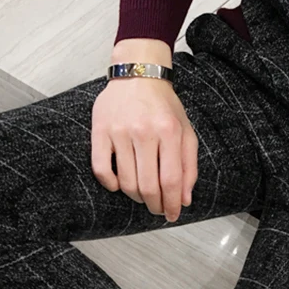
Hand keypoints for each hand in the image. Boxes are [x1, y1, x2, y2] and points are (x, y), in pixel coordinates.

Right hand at [91, 39, 197, 222]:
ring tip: (142, 195)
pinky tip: (119, 184)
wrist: (137, 74)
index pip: (171, 180)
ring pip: (126, 182)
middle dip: (155, 205)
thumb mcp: (185, 132)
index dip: (172, 204)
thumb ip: (189, 166)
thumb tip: (185, 200)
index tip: (172, 215)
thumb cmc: (163, 106)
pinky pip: (101, 169)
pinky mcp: (99, 131)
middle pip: (149, 186)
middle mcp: (144, 131)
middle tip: (157, 208)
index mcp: (169, 131)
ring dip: (135, 197)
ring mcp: (119, 131)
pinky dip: (111, 184)